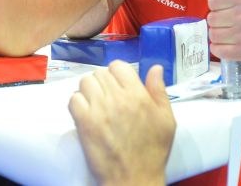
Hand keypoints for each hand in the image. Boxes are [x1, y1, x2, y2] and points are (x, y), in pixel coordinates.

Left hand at [69, 61, 174, 185]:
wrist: (134, 178)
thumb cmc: (153, 150)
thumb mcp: (167, 120)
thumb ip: (159, 91)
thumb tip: (155, 67)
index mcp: (137, 94)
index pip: (118, 66)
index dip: (117, 73)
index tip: (119, 85)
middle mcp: (117, 98)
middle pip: (100, 73)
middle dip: (103, 82)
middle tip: (107, 97)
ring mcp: (98, 109)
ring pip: (85, 82)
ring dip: (88, 90)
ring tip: (95, 104)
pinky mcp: (84, 122)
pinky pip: (73, 99)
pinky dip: (77, 103)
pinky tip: (85, 113)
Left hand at [207, 0, 240, 61]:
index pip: (212, 1)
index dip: (216, 2)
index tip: (226, 4)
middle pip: (211, 19)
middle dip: (217, 17)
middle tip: (228, 17)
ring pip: (213, 35)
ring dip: (218, 31)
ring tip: (229, 28)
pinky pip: (218, 51)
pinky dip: (219, 47)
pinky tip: (228, 41)